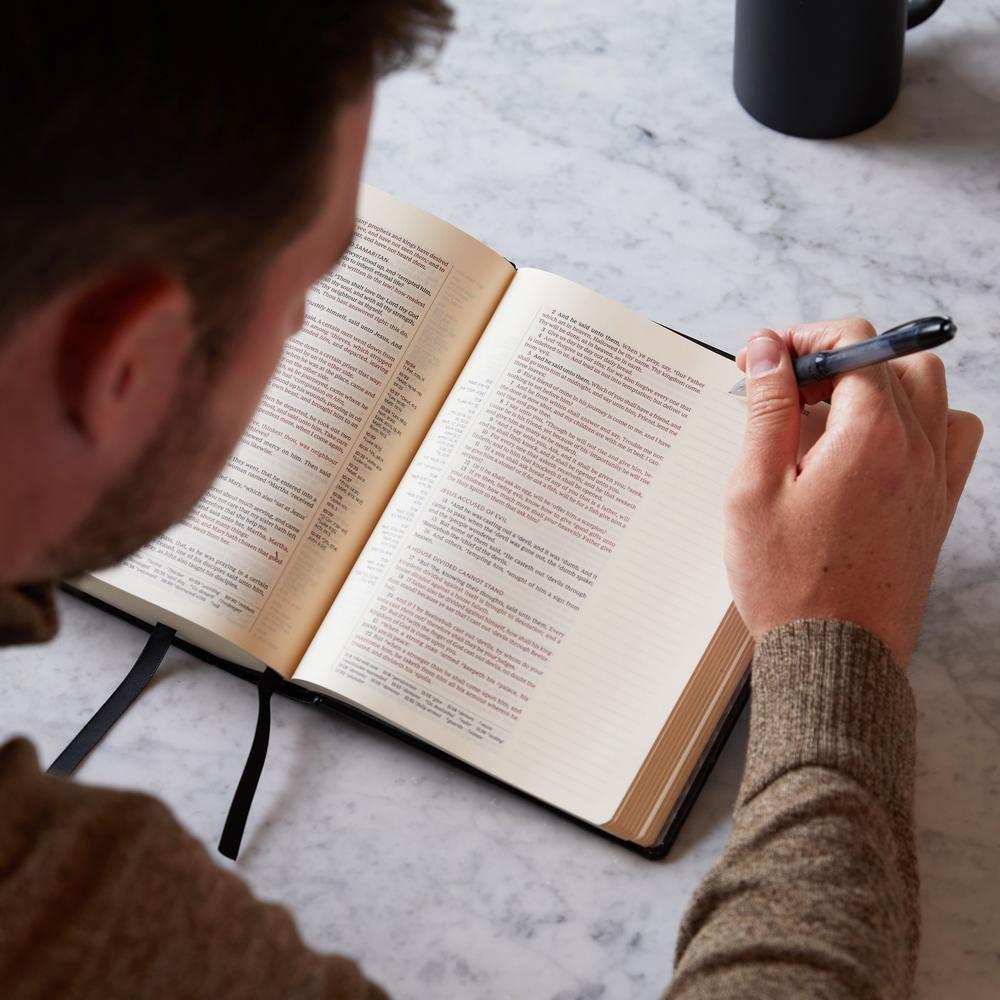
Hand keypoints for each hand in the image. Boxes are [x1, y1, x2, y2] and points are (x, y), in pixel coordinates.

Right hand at [725, 318, 982, 666]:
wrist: (835, 655)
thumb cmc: (786, 580)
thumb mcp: (754, 489)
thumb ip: (768, 409)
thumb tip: (769, 349)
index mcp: (870, 435)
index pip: (855, 343)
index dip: (803, 339)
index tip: (766, 364)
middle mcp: (916, 448)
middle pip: (891, 359)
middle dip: (835, 359)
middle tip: (787, 390)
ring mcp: (935, 477)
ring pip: (929, 390)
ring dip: (879, 383)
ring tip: (828, 415)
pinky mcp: (938, 506)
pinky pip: (951, 435)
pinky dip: (918, 420)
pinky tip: (873, 445)